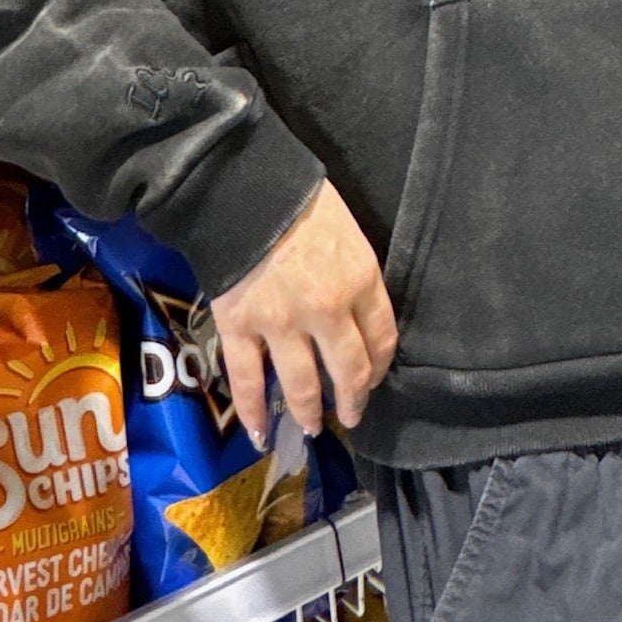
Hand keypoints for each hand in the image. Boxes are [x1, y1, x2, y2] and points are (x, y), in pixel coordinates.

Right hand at [213, 181, 397, 447]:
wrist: (244, 187)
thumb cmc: (302, 200)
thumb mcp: (349, 233)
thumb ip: (356, 276)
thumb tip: (356, 314)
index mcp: (359, 281)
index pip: (382, 338)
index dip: (380, 366)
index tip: (375, 377)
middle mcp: (326, 311)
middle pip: (349, 371)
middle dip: (352, 400)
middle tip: (351, 414)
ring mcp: (280, 324)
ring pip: (301, 385)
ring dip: (310, 412)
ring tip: (314, 427)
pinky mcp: (239, 328)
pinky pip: (246, 381)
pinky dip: (252, 412)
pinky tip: (259, 433)